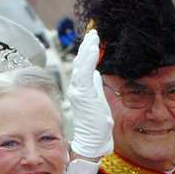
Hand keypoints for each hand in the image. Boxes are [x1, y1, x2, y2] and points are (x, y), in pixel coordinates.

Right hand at [68, 28, 113, 159]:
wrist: (93, 141)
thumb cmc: (96, 126)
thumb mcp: (98, 101)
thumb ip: (95, 86)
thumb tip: (95, 74)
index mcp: (80, 90)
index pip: (82, 68)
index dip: (86, 53)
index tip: (92, 40)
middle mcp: (76, 89)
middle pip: (80, 63)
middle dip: (86, 46)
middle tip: (93, 32)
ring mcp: (78, 92)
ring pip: (81, 65)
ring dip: (87, 49)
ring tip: (93, 36)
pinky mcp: (83, 95)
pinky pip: (85, 73)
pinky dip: (88, 60)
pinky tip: (93, 49)